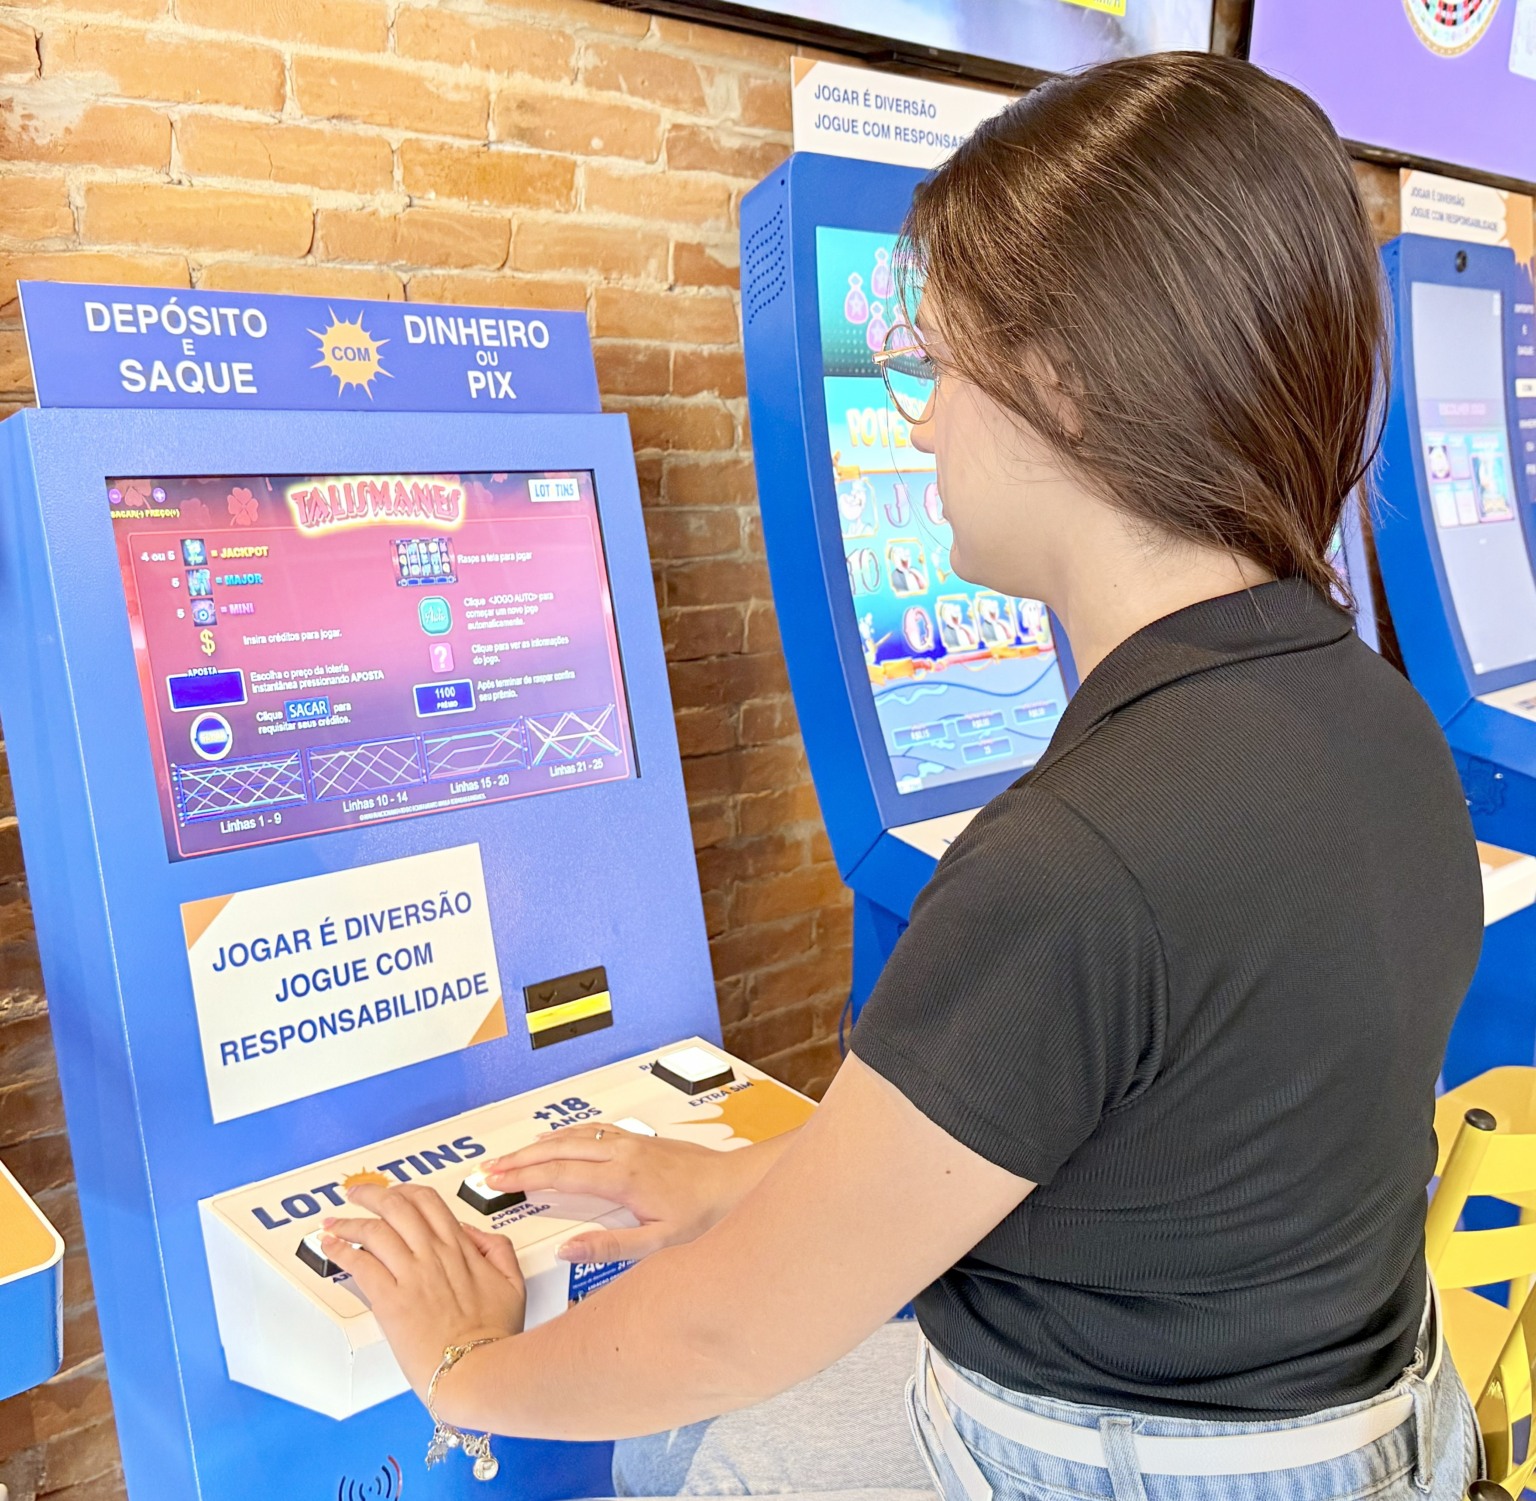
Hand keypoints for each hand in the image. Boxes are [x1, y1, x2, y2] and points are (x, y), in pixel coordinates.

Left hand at [321, 1182, 525, 1401]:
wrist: (476, 1368)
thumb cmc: (494, 1335)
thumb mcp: (513, 1282)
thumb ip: (497, 1248)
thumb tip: (472, 1233)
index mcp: (460, 1247)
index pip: (427, 1202)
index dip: (405, 1191)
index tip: (393, 1192)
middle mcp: (433, 1254)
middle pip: (396, 1206)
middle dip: (371, 1195)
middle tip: (357, 1194)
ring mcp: (411, 1275)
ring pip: (374, 1231)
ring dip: (349, 1222)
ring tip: (334, 1223)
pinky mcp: (390, 1301)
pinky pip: (360, 1265)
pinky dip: (341, 1251)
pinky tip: (331, 1248)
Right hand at [483, 1126, 748, 1263]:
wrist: (734, 1184)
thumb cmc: (703, 1215)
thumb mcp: (657, 1244)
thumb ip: (608, 1247)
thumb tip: (567, 1249)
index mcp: (621, 1179)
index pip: (559, 1175)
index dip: (524, 1178)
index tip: (496, 1182)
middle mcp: (622, 1153)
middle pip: (558, 1150)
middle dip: (520, 1159)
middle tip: (490, 1169)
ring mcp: (630, 1142)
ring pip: (573, 1136)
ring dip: (538, 1144)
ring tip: (511, 1156)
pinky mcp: (638, 1140)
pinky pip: (591, 1130)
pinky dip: (564, 1135)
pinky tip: (556, 1139)